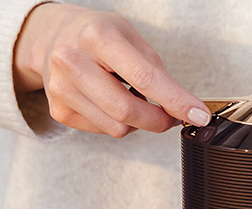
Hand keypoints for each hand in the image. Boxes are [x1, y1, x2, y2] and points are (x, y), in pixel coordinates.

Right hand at [13, 3, 210, 136]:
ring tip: (134, 100)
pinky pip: (103, 130)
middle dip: (159, 120)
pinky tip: (111, 102)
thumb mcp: (130, 37)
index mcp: (97, 36)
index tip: (198, 115)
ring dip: (138, 123)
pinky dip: (117, 122)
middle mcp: (72, 61)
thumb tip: (184, 107)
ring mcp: (61, 88)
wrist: (52, 37)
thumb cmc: (97, 36)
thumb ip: (156, 71)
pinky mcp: (59, 110)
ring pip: (117, 128)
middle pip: (128, 111)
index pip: (144, 77)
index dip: (176, 101)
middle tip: (171, 115)